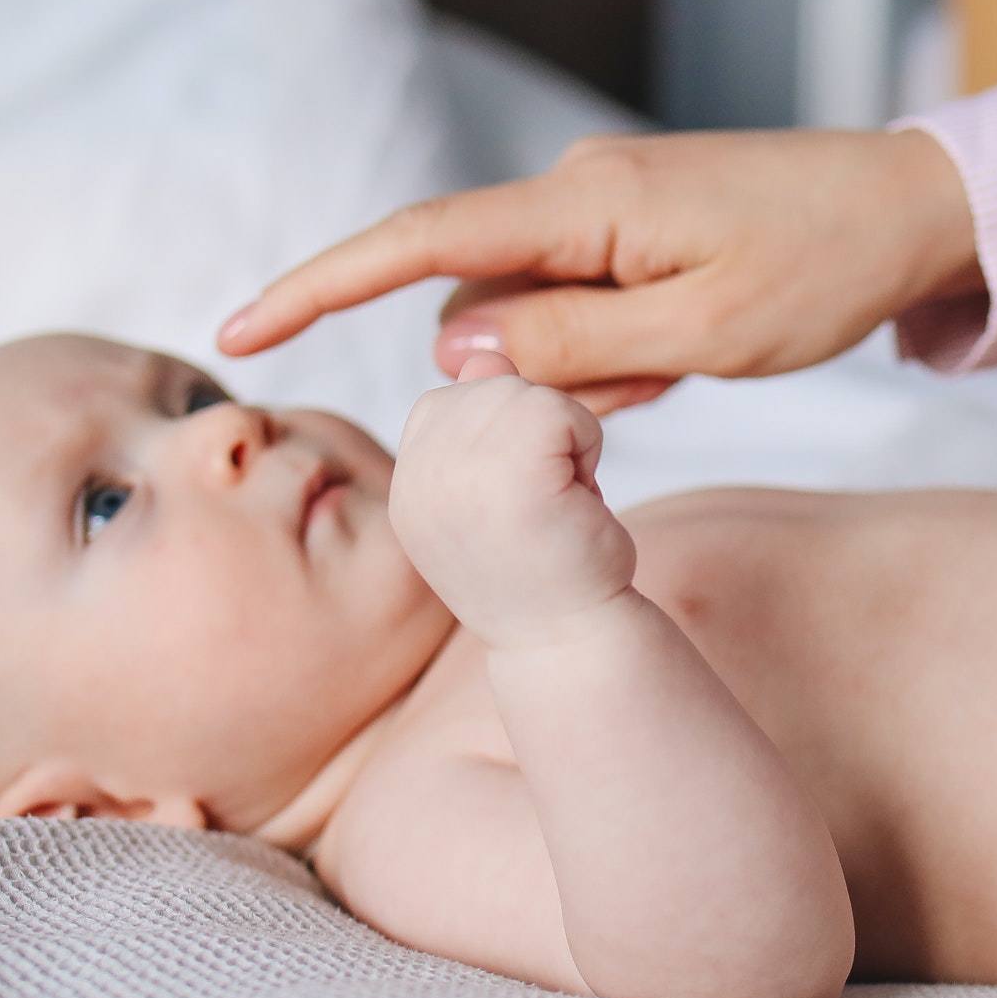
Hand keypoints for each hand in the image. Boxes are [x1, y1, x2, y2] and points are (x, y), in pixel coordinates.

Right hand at [218, 128, 981, 413]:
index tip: (243, 325)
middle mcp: (578, 188)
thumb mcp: (703, 336)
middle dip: (538, 372)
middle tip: (661, 381)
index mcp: (585, 202)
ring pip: (539, 317)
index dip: (322, 283)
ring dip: (595, 367)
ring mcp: (606, 204)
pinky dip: (625, 349)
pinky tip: (699, 345)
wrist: (920, 209)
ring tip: (697, 359)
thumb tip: (455, 349)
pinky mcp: (636, 223)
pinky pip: (586, 305)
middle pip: (484, 301)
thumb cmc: (826, 268)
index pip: (418, 240)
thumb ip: (572, 348)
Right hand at [388, 351, 634, 646]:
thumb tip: (483, 356)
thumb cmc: (548, 567)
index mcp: (408, 481)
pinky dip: (588, 449)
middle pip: (494, 387)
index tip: (517, 508)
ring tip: (558, 507)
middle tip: (545, 509)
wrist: (573, 640)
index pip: (453, 400)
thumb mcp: (503, 486)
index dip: (507, 440)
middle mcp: (417, 475)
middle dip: (540, 437)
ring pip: (530, 393)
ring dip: (567, 445)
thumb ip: (484, 418)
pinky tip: (577, 505)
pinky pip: (562, 410)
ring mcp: (458, 472)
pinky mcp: (509, 471)